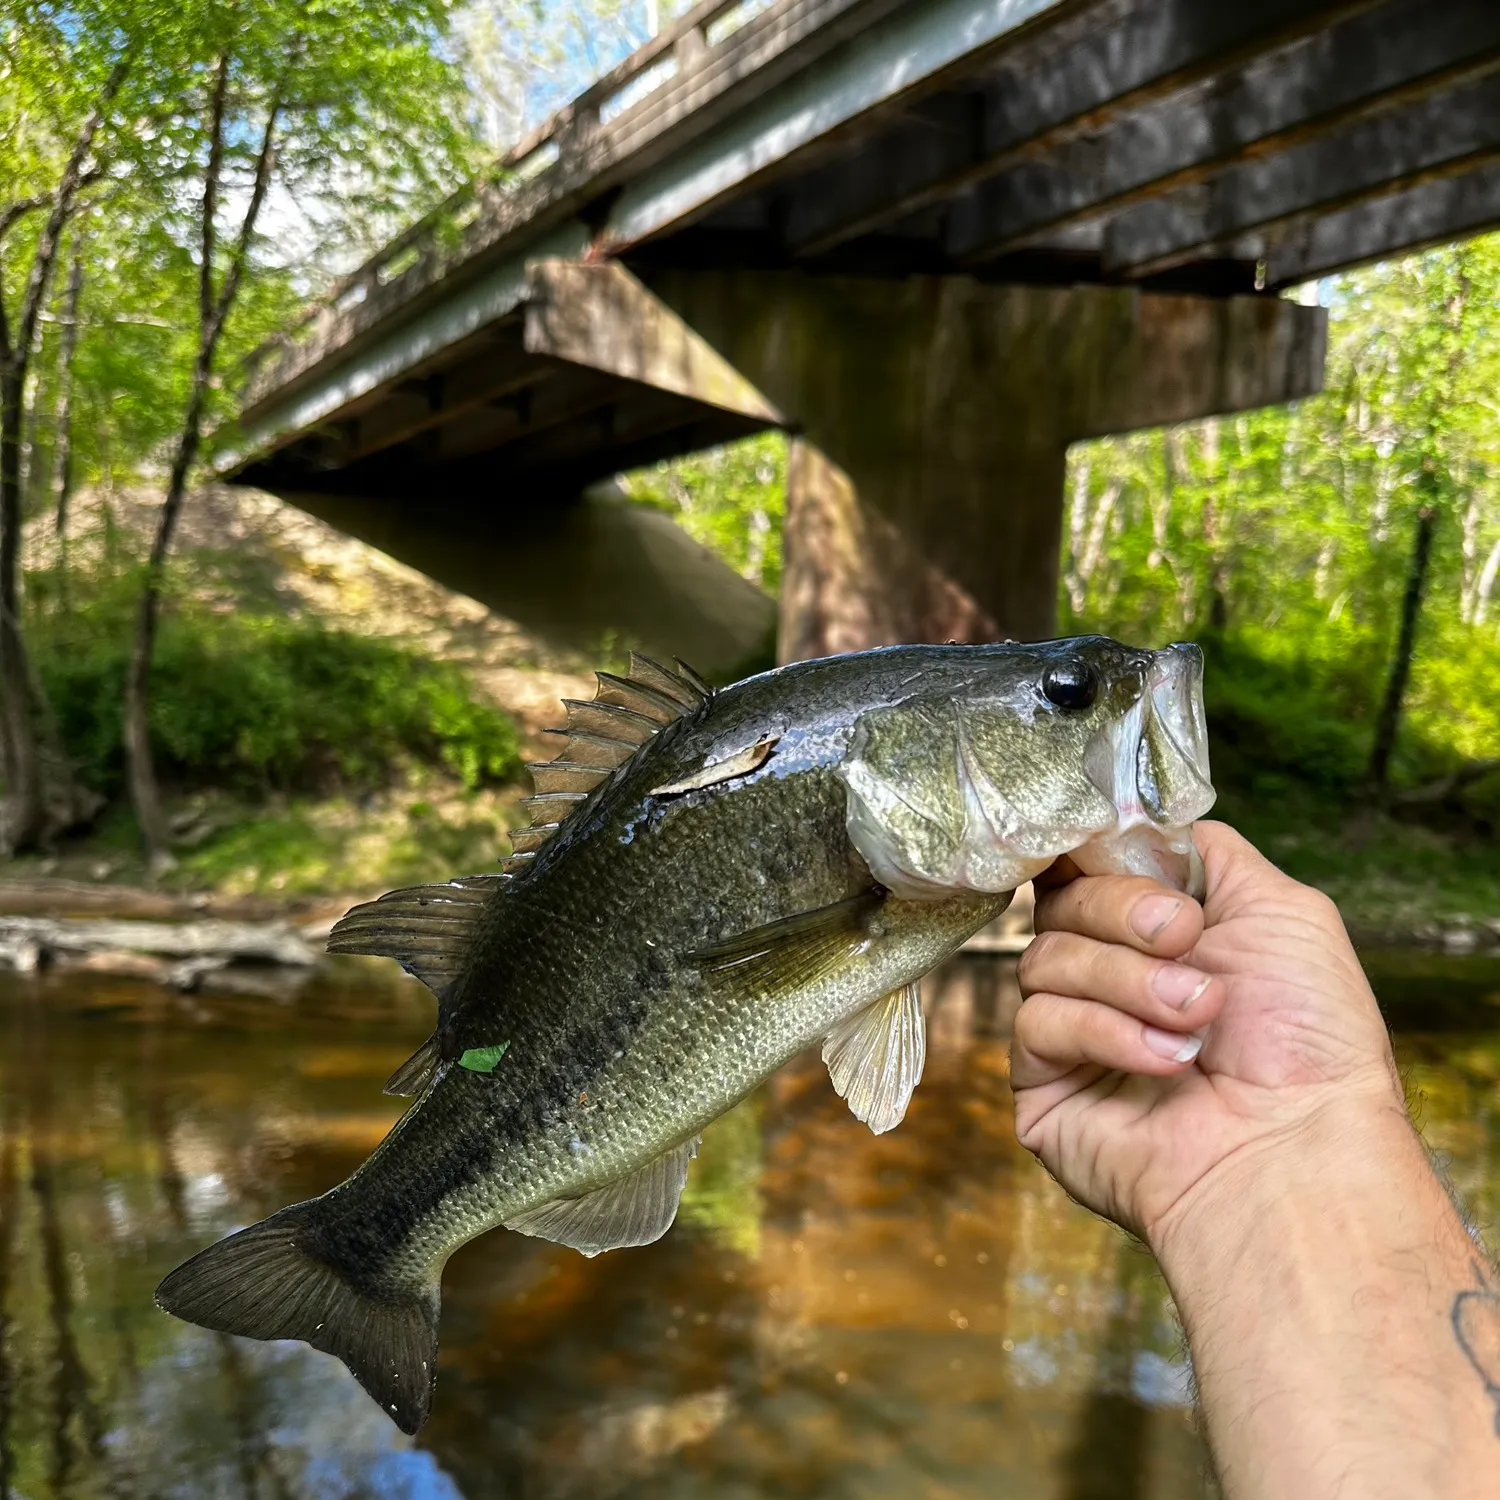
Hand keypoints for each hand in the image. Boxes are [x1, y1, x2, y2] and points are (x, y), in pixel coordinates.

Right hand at [1010, 819, 1404, 1248]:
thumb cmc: (1309, 1042)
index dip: (1091, 850)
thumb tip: (1133, 824)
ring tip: (1196, 1018)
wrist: (1298, 1151)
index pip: (1086, 862)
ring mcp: (1074, 1030)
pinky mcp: (1043, 1084)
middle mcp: (1111, 974)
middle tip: (1185, 942)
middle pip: (1060, 898)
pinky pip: (1036, 1022)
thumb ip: (1205, 852)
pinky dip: (1105, 1032)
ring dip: (1127, 981)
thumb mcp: (1284, 910)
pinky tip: (1164, 1062)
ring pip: (1042, 957)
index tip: (1115, 850)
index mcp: (1158, 930)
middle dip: (1124, 913)